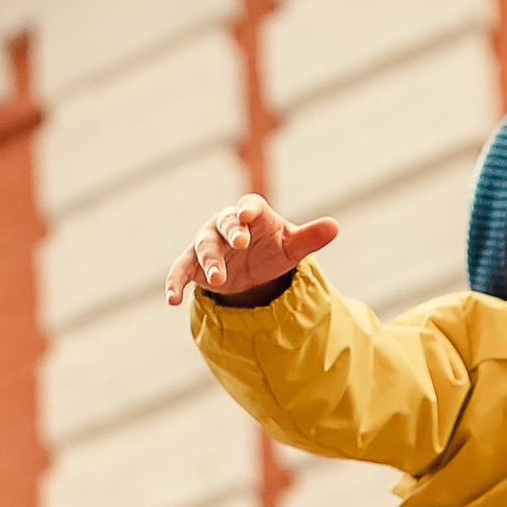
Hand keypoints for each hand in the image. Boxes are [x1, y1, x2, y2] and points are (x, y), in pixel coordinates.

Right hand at [164, 193, 341, 308]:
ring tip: (218, 280)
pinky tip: (172, 300)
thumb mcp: (292, 246)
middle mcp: (226, 224)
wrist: (251, 264)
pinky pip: (181, 270)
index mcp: (251, 213)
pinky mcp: (194, 264)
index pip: (249, 206)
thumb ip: (310, 237)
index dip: (248, 209)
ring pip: (204, 248)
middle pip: (225, 225)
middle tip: (240, 243)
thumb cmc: (273, 247)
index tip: (248, 214)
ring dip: (210, 262)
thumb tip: (335, 226)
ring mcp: (208, 243)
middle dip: (231, 233)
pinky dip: (175, 283)